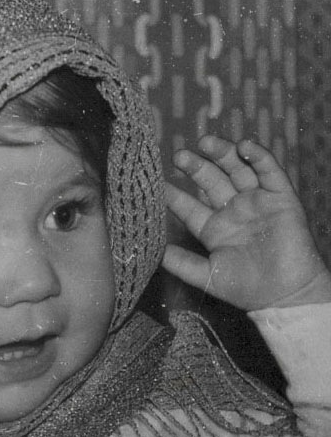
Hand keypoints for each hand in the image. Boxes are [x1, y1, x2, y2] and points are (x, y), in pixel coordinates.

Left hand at [162, 135, 330, 311]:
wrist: (285, 294)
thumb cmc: (245, 288)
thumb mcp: (205, 275)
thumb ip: (179, 262)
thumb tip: (151, 251)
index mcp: (213, 229)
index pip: (188, 206)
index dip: (173, 194)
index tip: (155, 182)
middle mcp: (233, 211)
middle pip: (211, 181)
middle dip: (196, 167)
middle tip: (179, 155)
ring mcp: (257, 202)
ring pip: (237, 170)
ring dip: (223, 154)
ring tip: (205, 142)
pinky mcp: (281, 198)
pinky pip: (270, 171)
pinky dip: (258, 157)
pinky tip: (244, 146)